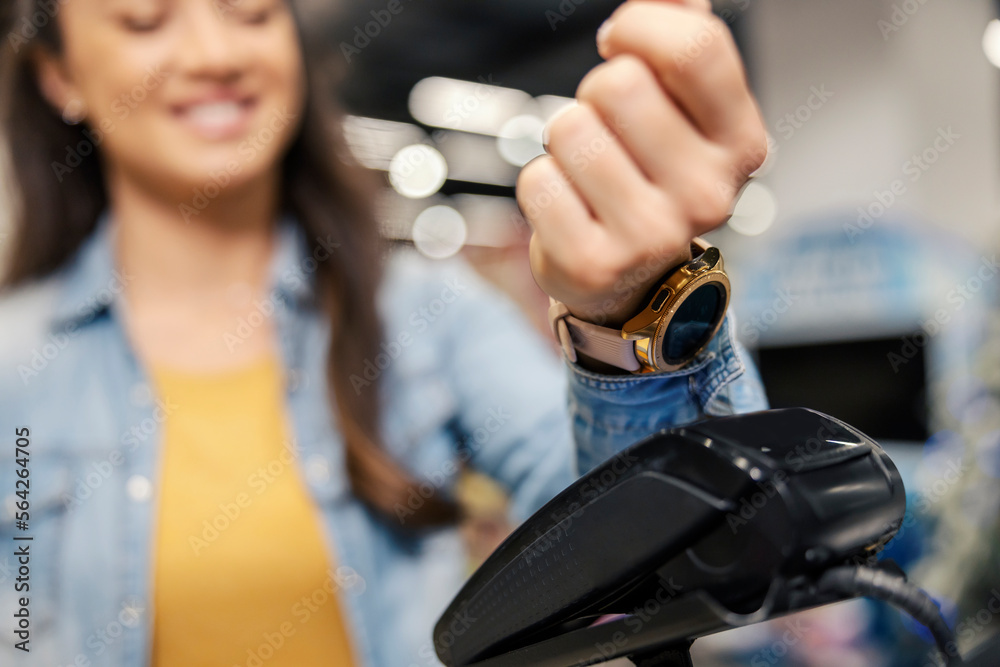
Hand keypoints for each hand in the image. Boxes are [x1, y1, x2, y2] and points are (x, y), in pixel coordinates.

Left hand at [517, 0, 766, 326]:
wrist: (630, 275)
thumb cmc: (650, 173)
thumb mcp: (683, 108)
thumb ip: (680, 34)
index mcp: (742, 143)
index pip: (694, 47)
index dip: (639, 26)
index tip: (620, 43)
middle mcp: (709, 194)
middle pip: (618, 84)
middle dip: (595, 95)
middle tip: (608, 131)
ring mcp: (653, 235)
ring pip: (570, 128)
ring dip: (566, 141)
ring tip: (590, 172)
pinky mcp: (595, 263)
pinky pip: (537, 180)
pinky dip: (542, 183)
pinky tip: (571, 206)